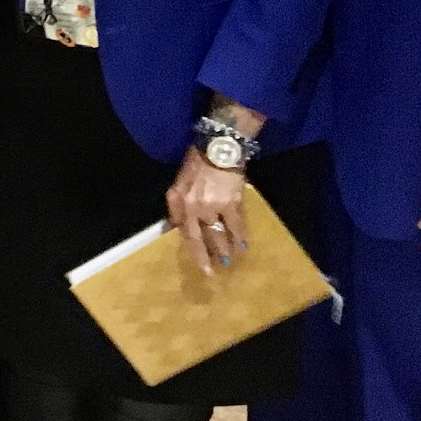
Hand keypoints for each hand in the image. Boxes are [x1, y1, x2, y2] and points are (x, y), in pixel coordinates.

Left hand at [167, 150, 248, 274]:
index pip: (181, 228)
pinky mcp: (230, 204)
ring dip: (223, 249)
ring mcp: (211, 206)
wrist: (218, 148)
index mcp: (177, 200)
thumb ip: (178, 202)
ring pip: (217, 234)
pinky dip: (239, 237)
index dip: (188, 244)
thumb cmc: (197, 161)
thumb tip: (179, 223)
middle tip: (209, 272)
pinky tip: (243, 246)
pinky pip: (235, 225)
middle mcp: (191, 207)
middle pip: (197, 238)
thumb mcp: (180, 181)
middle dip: (203, 256)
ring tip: (227, 261)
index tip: (193, 257)